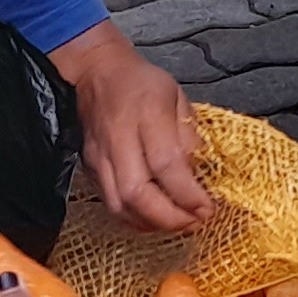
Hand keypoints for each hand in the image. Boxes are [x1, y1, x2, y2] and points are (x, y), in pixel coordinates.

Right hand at [59, 21, 210, 230]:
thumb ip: (189, 135)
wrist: (97, 72)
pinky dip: (133, 218)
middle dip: (169, 217)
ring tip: (176, 224)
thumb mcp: (177, 97)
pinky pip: (109, 203)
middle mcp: (118, 140)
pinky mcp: (89, 168)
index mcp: (146, 115)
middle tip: (194, 222)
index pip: (166, 164)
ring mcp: (99, 157)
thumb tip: (199, 173)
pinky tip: (153, 218)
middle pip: (137, 193)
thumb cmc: (142, 84)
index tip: (208, 208)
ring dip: (151, 223)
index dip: (188, 194)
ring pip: (119, 205)